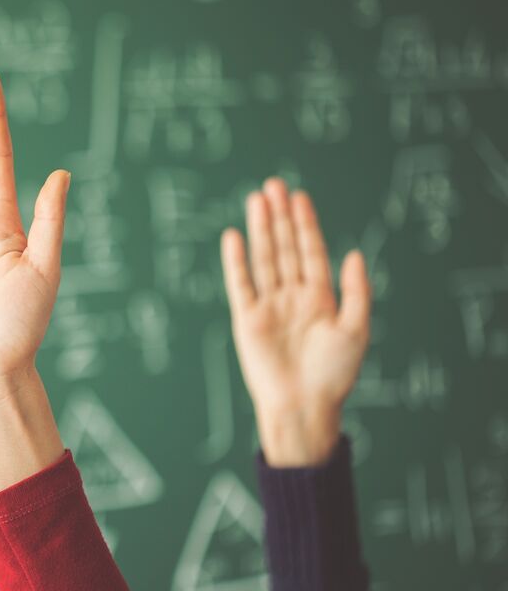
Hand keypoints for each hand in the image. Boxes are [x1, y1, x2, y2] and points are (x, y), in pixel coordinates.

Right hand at [220, 178, 370, 467]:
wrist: (304, 405)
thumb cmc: (334, 374)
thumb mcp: (356, 330)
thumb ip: (356, 291)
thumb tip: (354, 253)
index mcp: (320, 298)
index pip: (310, 252)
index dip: (305, 224)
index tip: (299, 197)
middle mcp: (292, 297)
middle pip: (284, 248)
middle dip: (280, 217)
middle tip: (274, 185)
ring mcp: (268, 306)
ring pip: (264, 259)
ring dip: (260, 229)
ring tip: (257, 200)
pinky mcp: (247, 319)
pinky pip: (240, 284)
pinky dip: (236, 261)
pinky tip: (234, 237)